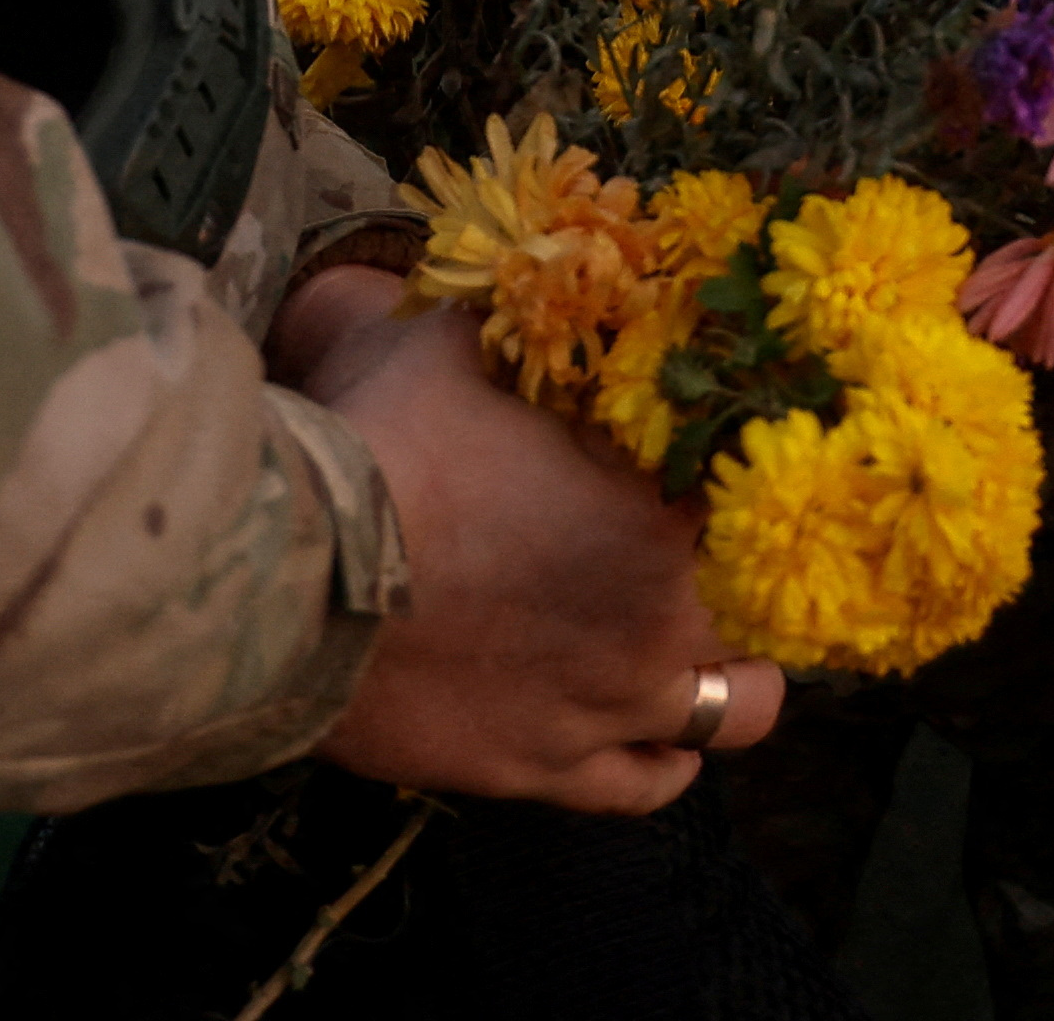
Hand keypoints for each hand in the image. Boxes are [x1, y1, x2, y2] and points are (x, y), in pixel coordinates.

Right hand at [303, 301, 790, 810]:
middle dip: (752, 573)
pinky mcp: (544, 772)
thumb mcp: (453, 339)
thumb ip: (519, 319)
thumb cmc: (377, 444)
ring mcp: (609, 708)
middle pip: (771, 608)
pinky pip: (651, 785)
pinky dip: (665, 758)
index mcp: (663, 509)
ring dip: (731, 673)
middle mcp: (663, 621)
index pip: (765, 489)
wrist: (282, 583)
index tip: (723, 451)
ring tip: (702, 640)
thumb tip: (546, 267)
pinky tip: (655, 729)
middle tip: (711, 542)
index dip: (754, 467)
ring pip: (739, 712)